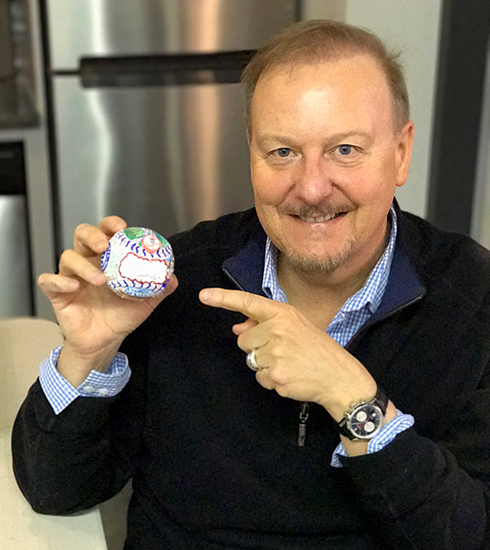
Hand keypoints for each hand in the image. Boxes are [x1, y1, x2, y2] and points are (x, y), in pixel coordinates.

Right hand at [38, 216, 177, 384]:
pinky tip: (74, 286)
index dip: (111, 224)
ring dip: (83, 265)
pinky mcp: (57, 293)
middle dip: (92, 235)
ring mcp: (71, 276)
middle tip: (104, 245)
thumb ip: (159, 288)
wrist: (105, 341)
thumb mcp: (145, 302)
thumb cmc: (121, 316)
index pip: (106, 232)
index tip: (122, 228)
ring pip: (67, 257)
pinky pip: (49, 281)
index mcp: (107, 258)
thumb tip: (173, 278)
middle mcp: (88, 262)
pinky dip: (60, 280)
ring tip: (100, 279)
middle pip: (82, 235)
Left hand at [199, 288, 378, 421]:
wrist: (339, 376)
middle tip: (282, 351)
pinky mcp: (275, 374)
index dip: (223, 299)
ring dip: (264, 365)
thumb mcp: (295, 326)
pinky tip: (289, 376)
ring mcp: (275, 353)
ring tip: (288, 363)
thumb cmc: (318, 349)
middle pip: (243, 340)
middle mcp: (277, 329)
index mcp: (283, 313)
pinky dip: (271, 380)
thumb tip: (237, 328)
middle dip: (257, 347)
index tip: (203, 295)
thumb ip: (265, 325)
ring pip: (250, 360)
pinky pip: (259, 377)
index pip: (248, 302)